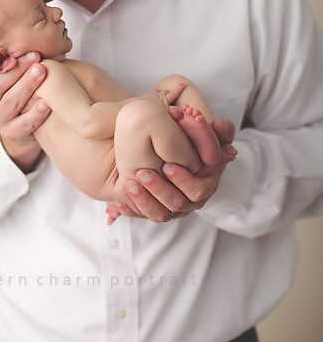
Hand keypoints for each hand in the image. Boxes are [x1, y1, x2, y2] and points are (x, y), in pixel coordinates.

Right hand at [0, 52, 48, 169]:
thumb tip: (20, 32)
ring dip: (27, 85)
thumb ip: (9, 58)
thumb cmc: (20, 86)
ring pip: (11, 102)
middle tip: (33, 56)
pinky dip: (36, 113)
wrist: (27, 121)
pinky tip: (46, 103)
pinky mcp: (13, 133)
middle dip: (15, 70)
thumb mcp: (10, 72)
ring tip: (42, 71)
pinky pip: (24, 124)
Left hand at [116, 118, 236, 221]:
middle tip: (143, 173)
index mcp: (205, 180)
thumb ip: (209, 129)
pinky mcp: (158, 208)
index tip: (167, 166)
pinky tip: (119, 202)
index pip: (200, 187)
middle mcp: (192, 197)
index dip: (184, 180)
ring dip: (146, 200)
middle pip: (180, 203)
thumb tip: (222, 126)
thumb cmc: (181, 135)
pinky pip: (145, 215)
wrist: (159, 145)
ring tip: (130, 184)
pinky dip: (133, 209)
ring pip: (163, 213)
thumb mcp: (197, 129)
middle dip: (162, 189)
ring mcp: (176, 205)